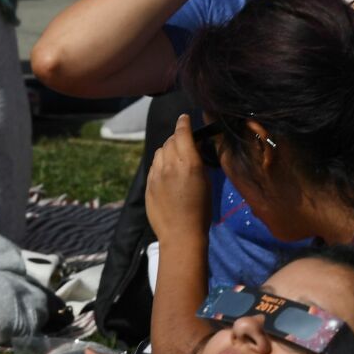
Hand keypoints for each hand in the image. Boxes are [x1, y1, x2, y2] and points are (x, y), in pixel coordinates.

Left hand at [145, 115, 213, 249]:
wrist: (181, 234)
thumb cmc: (201, 211)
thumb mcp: (206, 183)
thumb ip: (197, 163)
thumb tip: (192, 150)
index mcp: (189, 163)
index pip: (182, 133)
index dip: (183, 123)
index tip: (183, 118)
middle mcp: (170, 165)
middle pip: (170, 140)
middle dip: (177, 138)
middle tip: (184, 143)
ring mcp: (156, 174)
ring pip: (160, 151)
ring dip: (167, 150)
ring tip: (175, 160)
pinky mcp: (148, 184)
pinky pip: (153, 166)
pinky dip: (160, 164)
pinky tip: (166, 173)